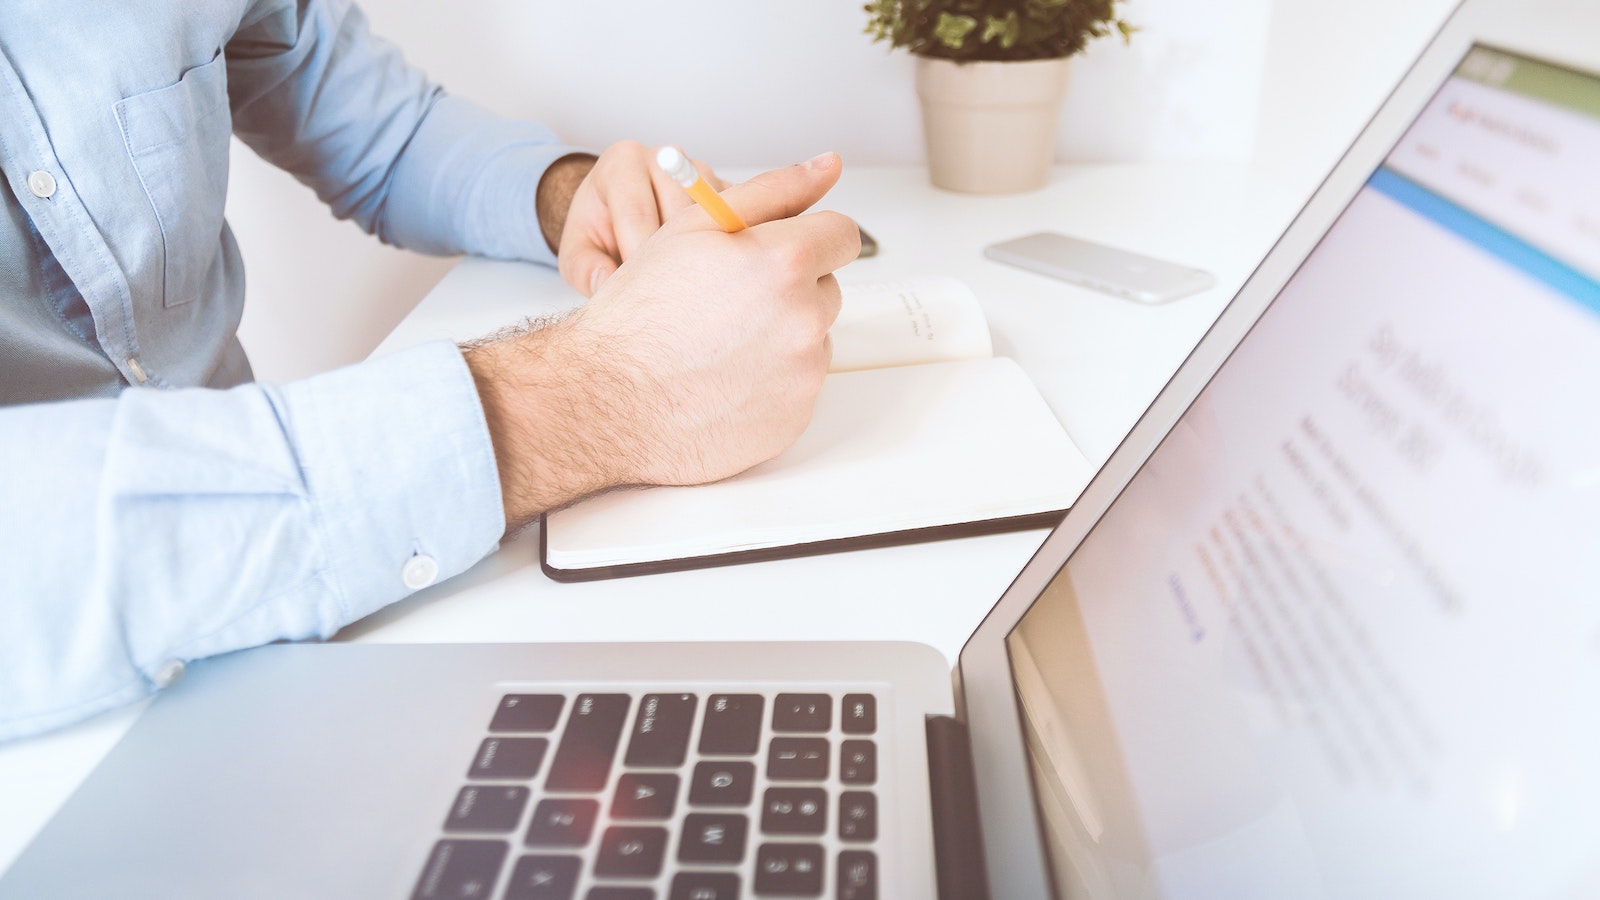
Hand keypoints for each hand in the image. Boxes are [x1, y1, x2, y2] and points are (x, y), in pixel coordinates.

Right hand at [467, 152, 859, 531]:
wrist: (608, 399)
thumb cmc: (641, 313)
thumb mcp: (695, 227)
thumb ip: (773, 190)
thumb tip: (826, 166)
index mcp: (784, 261)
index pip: (841, 234)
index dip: (807, 238)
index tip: (781, 251)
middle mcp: (804, 319)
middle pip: (826, 288)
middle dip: (790, 289)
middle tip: (730, 301)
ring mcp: (803, 374)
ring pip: (813, 339)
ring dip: (782, 336)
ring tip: (720, 343)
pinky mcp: (795, 418)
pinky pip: (799, 387)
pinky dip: (771, 382)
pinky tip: (723, 379)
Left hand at [554, 140, 728, 296]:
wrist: (621, 213)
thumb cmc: (598, 231)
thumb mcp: (576, 252)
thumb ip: (585, 268)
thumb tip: (606, 283)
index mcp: (622, 162)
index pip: (637, 211)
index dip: (639, 256)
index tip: (639, 291)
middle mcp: (665, 157)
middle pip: (680, 214)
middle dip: (673, 258)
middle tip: (665, 292)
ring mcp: (700, 170)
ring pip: (712, 218)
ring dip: (702, 254)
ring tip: (686, 282)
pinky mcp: (727, 188)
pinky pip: (736, 220)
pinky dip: (725, 248)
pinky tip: (707, 270)